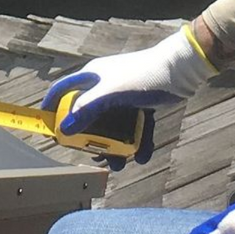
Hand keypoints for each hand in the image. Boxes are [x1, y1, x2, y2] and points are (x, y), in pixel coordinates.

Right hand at [43, 27, 211, 166]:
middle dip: (93, 141)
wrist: (183, 70)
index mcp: (92, 78)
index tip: (52, 133)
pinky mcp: (140, 105)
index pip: (63, 92)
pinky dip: (137, 142)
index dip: (53, 110)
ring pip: (113, 127)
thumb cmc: (145, 74)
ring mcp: (123, 97)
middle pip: (89, 118)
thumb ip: (88, 109)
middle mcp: (104, 87)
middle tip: (96, 157)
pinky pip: (134, 128)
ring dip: (117, 147)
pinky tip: (142, 155)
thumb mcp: (112, 93)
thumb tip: (65, 129)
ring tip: (122, 163)